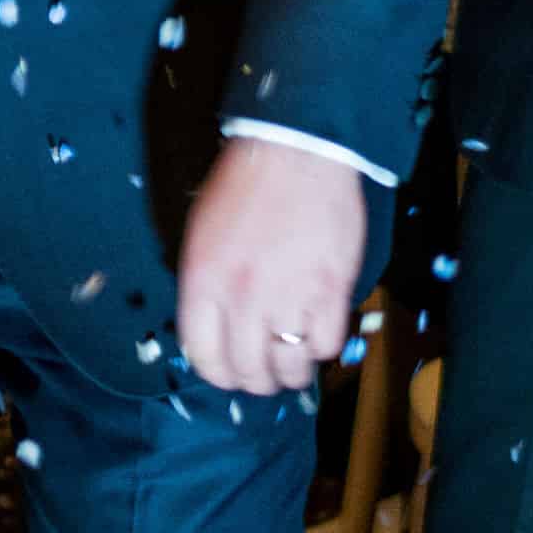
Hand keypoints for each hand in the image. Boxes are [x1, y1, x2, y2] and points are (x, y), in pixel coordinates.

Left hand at [174, 135, 364, 395]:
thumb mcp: (202, 236)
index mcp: (203, 282)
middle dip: (257, 380)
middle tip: (267, 373)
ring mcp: (288, 297)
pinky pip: (326, 345)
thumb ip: (204, 286)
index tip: (230, 372)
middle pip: (248, 371)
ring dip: (292, 373)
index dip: (219, 373)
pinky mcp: (330, 291)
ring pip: (290, 368)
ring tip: (295, 361)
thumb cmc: (246, 188)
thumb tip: (213, 328)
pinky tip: (319, 331)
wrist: (296, 152)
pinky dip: (323, 346)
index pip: (203, 357)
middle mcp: (242, 298)